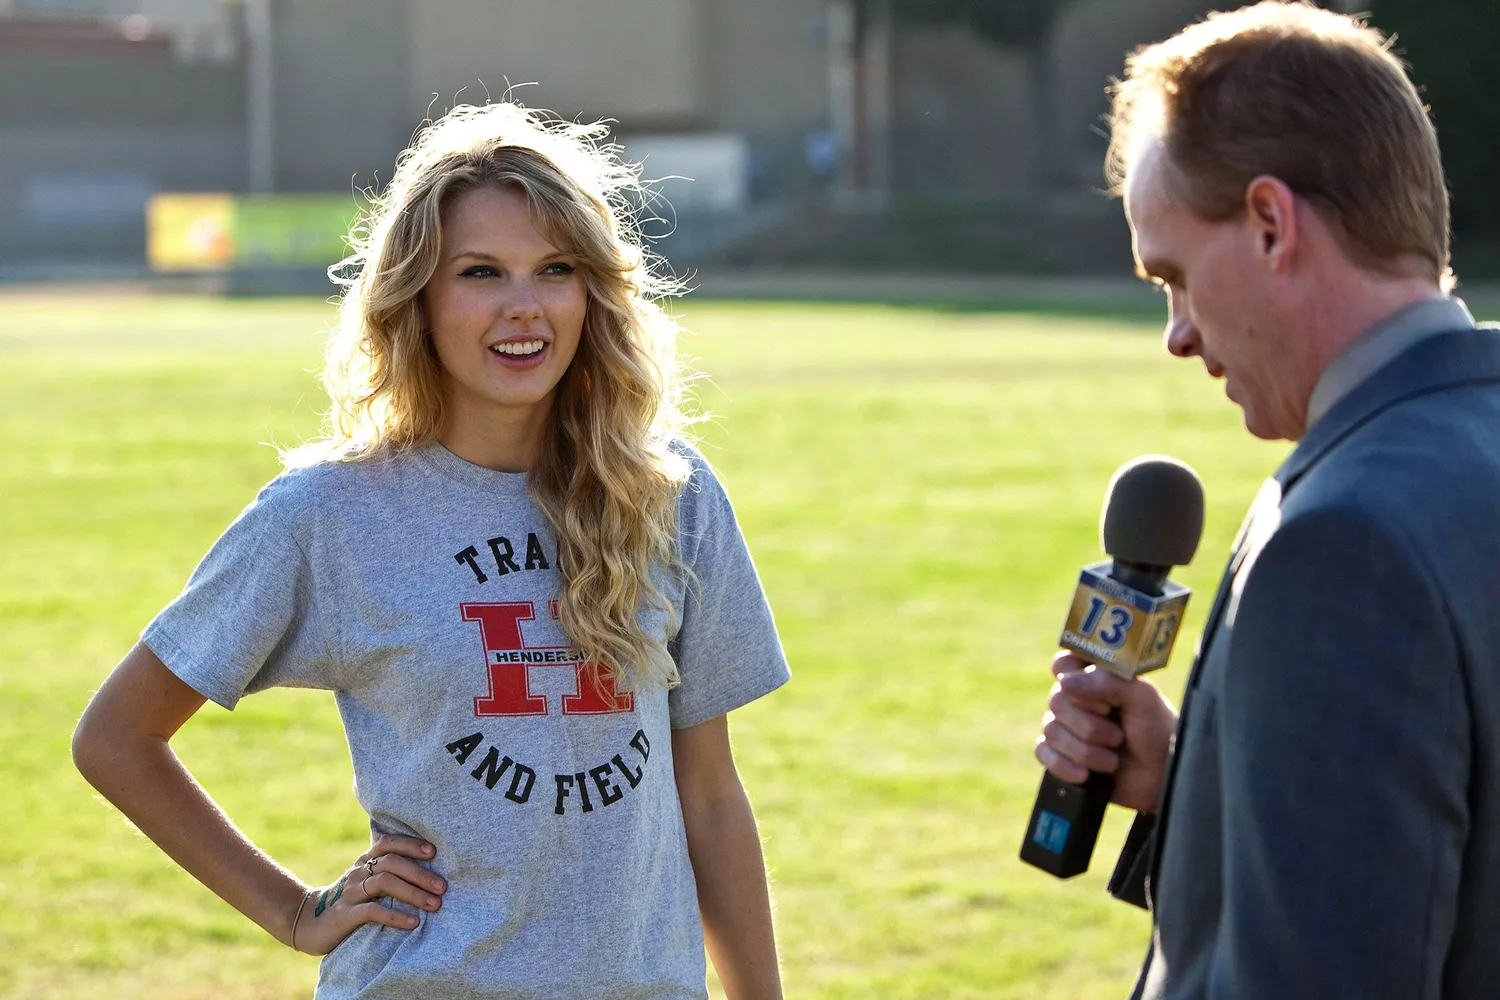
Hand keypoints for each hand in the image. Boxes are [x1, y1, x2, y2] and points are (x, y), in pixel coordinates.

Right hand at [290, 834, 447, 954]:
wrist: (309, 923)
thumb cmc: (349, 901)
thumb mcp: (366, 881)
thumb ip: (388, 872)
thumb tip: (429, 869)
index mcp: (365, 861)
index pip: (388, 843)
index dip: (411, 844)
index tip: (434, 852)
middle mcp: (358, 872)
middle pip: (392, 863)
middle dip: (420, 874)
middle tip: (443, 887)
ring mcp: (351, 892)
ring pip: (385, 883)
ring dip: (413, 893)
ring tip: (435, 904)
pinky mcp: (345, 914)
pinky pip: (372, 911)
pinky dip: (395, 915)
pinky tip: (413, 923)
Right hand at [1034, 652, 1177, 812]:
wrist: (1160, 777)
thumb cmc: (1156, 730)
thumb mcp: (1142, 698)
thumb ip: (1108, 682)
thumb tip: (1065, 683)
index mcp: (1094, 676)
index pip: (1063, 664)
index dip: (1077, 681)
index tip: (1105, 700)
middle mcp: (1075, 699)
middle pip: (1056, 702)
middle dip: (1089, 726)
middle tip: (1118, 736)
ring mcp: (1066, 727)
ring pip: (1052, 731)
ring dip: (1085, 751)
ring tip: (1112, 761)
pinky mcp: (1060, 754)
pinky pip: (1043, 753)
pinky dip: (1065, 766)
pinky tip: (1086, 775)